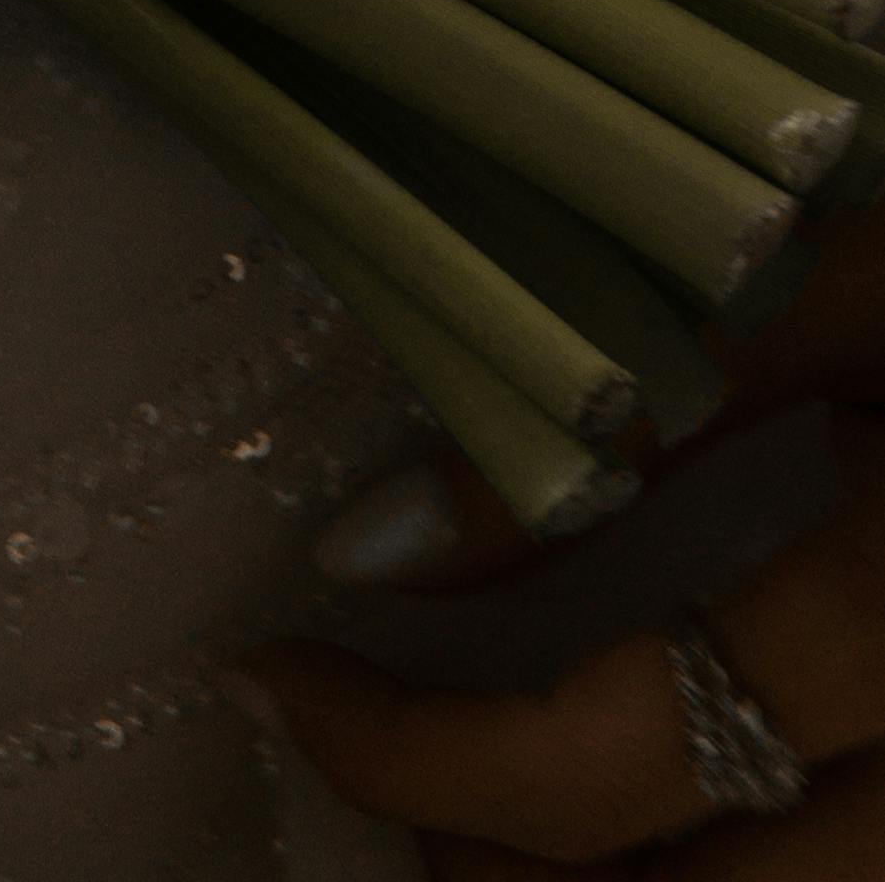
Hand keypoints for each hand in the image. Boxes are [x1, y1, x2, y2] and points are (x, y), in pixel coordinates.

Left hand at [251, 209, 884, 871]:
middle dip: (490, 861)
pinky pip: (840, 865)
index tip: (276, 676)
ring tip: (484, 782)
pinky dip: (714, 856)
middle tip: (374, 749)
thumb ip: (634, 408)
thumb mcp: (838, 282)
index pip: (607, 761)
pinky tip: (639, 792)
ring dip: (608, 881)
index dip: (408, 752)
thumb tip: (385, 543)